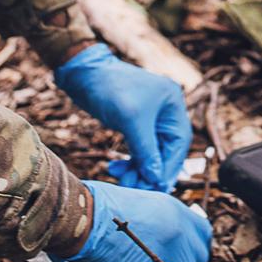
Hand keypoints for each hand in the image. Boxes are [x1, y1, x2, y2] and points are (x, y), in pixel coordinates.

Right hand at [50, 180, 211, 261]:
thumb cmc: (99, 206)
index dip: (193, 246)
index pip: (204, 234)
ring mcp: (170, 256)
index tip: (181, 252)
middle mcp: (180, 233)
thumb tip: (155, 232)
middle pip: (198, 260)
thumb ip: (154, 218)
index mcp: (175, 211)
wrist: (83, 219)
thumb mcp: (138, 202)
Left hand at [54, 44, 191, 192]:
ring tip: (122, 180)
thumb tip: (156, 179)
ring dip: (138, 169)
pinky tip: (115, 167)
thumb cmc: (109, 88)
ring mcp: (150, 118)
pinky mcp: (134, 124)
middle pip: (166, 150)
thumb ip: (146, 151)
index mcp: (173, 103)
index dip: (169, 167)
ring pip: (151, 153)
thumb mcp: (131, 120)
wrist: (83, 73)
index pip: (179, 143)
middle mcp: (165, 111)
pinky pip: (139, 149)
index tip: (157, 187)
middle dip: (151, 171)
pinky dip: (130, 161)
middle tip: (135, 188)